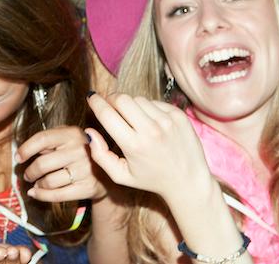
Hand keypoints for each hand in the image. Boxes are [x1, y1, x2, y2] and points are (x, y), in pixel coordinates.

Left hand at [18, 125, 107, 202]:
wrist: (108, 171)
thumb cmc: (81, 150)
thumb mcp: (69, 137)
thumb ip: (49, 140)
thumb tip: (23, 153)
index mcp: (72, 134)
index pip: (42, 139)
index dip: (26, 149)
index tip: (18, 158)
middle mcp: (80, 151)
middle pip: (42, 164)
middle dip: (30, 172)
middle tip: (27, 175)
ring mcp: (85, 170)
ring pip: (48, 181)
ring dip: (37, 184)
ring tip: (37, 183)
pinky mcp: (87, 188)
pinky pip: (57, 195)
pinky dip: (41, 196)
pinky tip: (35, 194)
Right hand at [85, 92, 214, 204]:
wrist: (188, 181)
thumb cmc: (151, 179)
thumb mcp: (120, 175)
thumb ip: (99, 155)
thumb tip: (89, 132)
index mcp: (134, 146)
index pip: (107, 114)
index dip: (95, 102)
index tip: (91, 97)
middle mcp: (151, 131)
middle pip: (122, 99)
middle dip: (111, 99)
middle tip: (110, 106)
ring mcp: (167, 121)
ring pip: (138, 99)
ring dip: (130, 105)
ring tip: (133, 119)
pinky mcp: (179, 116)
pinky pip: (154, 102)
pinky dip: (148, 108)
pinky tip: (150, 122)